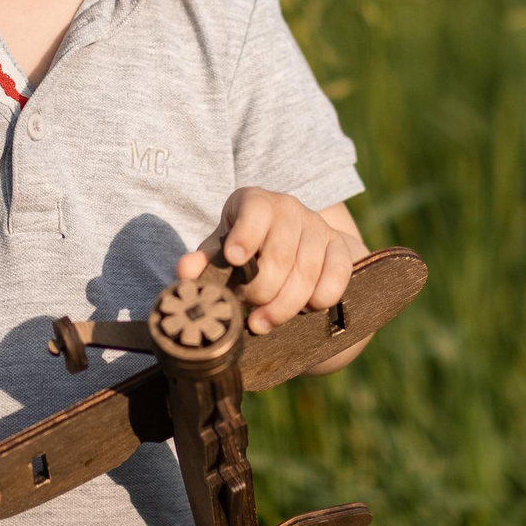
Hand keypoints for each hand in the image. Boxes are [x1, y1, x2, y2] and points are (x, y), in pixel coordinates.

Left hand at [177, 187, 361, 334]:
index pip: (255, 212)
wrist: (289, 243)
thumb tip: (185, 273)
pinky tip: (306, 311)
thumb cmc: (245, 249)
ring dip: (285, 305)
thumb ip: (204, 261)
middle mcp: (289, 208)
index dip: (245, 235)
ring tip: (263, 323)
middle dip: (261, 290)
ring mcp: (317, 226)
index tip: (233, 259)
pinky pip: (338, 274)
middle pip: (281, 253)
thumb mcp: (221, 251)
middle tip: (248, 311)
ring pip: (308, 270)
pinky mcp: (340, 246)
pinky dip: (321, 298)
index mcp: (255, 202)